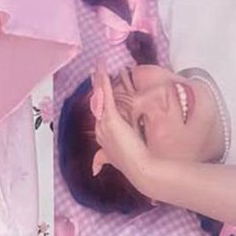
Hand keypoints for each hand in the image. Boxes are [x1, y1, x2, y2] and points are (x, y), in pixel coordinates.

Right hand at [90, 65, 150, 191]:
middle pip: (97, 103)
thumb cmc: (135, 162)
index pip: (100, 113)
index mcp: (103, 136)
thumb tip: (96, 165)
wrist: (140, 168)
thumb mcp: (118, 158)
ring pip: (100, 97)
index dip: (99, 100)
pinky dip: (103, 81)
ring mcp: (104, 123)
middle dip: (97, 87)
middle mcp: (100, 129)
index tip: (99, 89)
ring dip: (99, 81)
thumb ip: (105, 158)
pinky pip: (105, 96)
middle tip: (95, 73)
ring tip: (98, 68)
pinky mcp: (110, 119)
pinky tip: (102, 69)